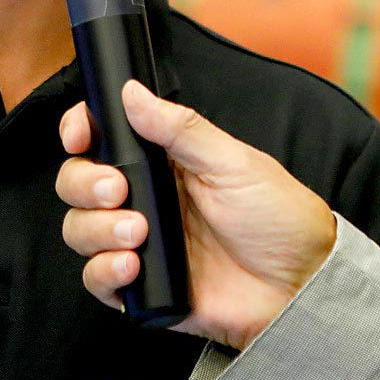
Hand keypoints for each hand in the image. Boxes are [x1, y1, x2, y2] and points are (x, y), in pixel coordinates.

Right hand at [57, 81, 336, 349]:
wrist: (301, 286)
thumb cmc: (280, 219)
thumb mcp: (235, 164)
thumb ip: (182, 129)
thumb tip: (132, 92)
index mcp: (165, 162)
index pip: (104, 138)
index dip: (81, 132)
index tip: (80, 137)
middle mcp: (145, 199)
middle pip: (77, 183)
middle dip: (84, 183)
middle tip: (116, 189)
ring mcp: (139, 243)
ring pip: (79, 229)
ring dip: (95, 228)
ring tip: (136, 233)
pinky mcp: (142, 287)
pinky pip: (96, 280)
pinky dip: (103, 272)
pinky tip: (132, 267)